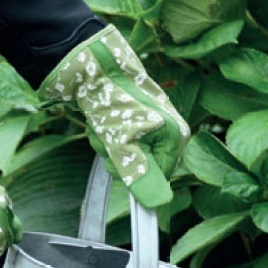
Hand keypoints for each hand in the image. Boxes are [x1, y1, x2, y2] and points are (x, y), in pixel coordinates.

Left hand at [40, 25, 189, 207]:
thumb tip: (159, 204)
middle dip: (119, 157)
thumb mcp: (121, 144)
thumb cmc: (110, 99)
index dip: (135, 175)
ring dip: (110, 145)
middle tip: (106, 138)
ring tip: (101, 125)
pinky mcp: (141, 113)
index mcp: (175, 136)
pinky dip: (110, 132)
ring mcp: (156, 120)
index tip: (116, 161)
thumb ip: (140, 175)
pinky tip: (101, 119)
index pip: (159, 177)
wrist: (92, 63)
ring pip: (131, 151)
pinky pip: (126, 137)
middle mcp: (171, 129)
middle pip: (145, 164)